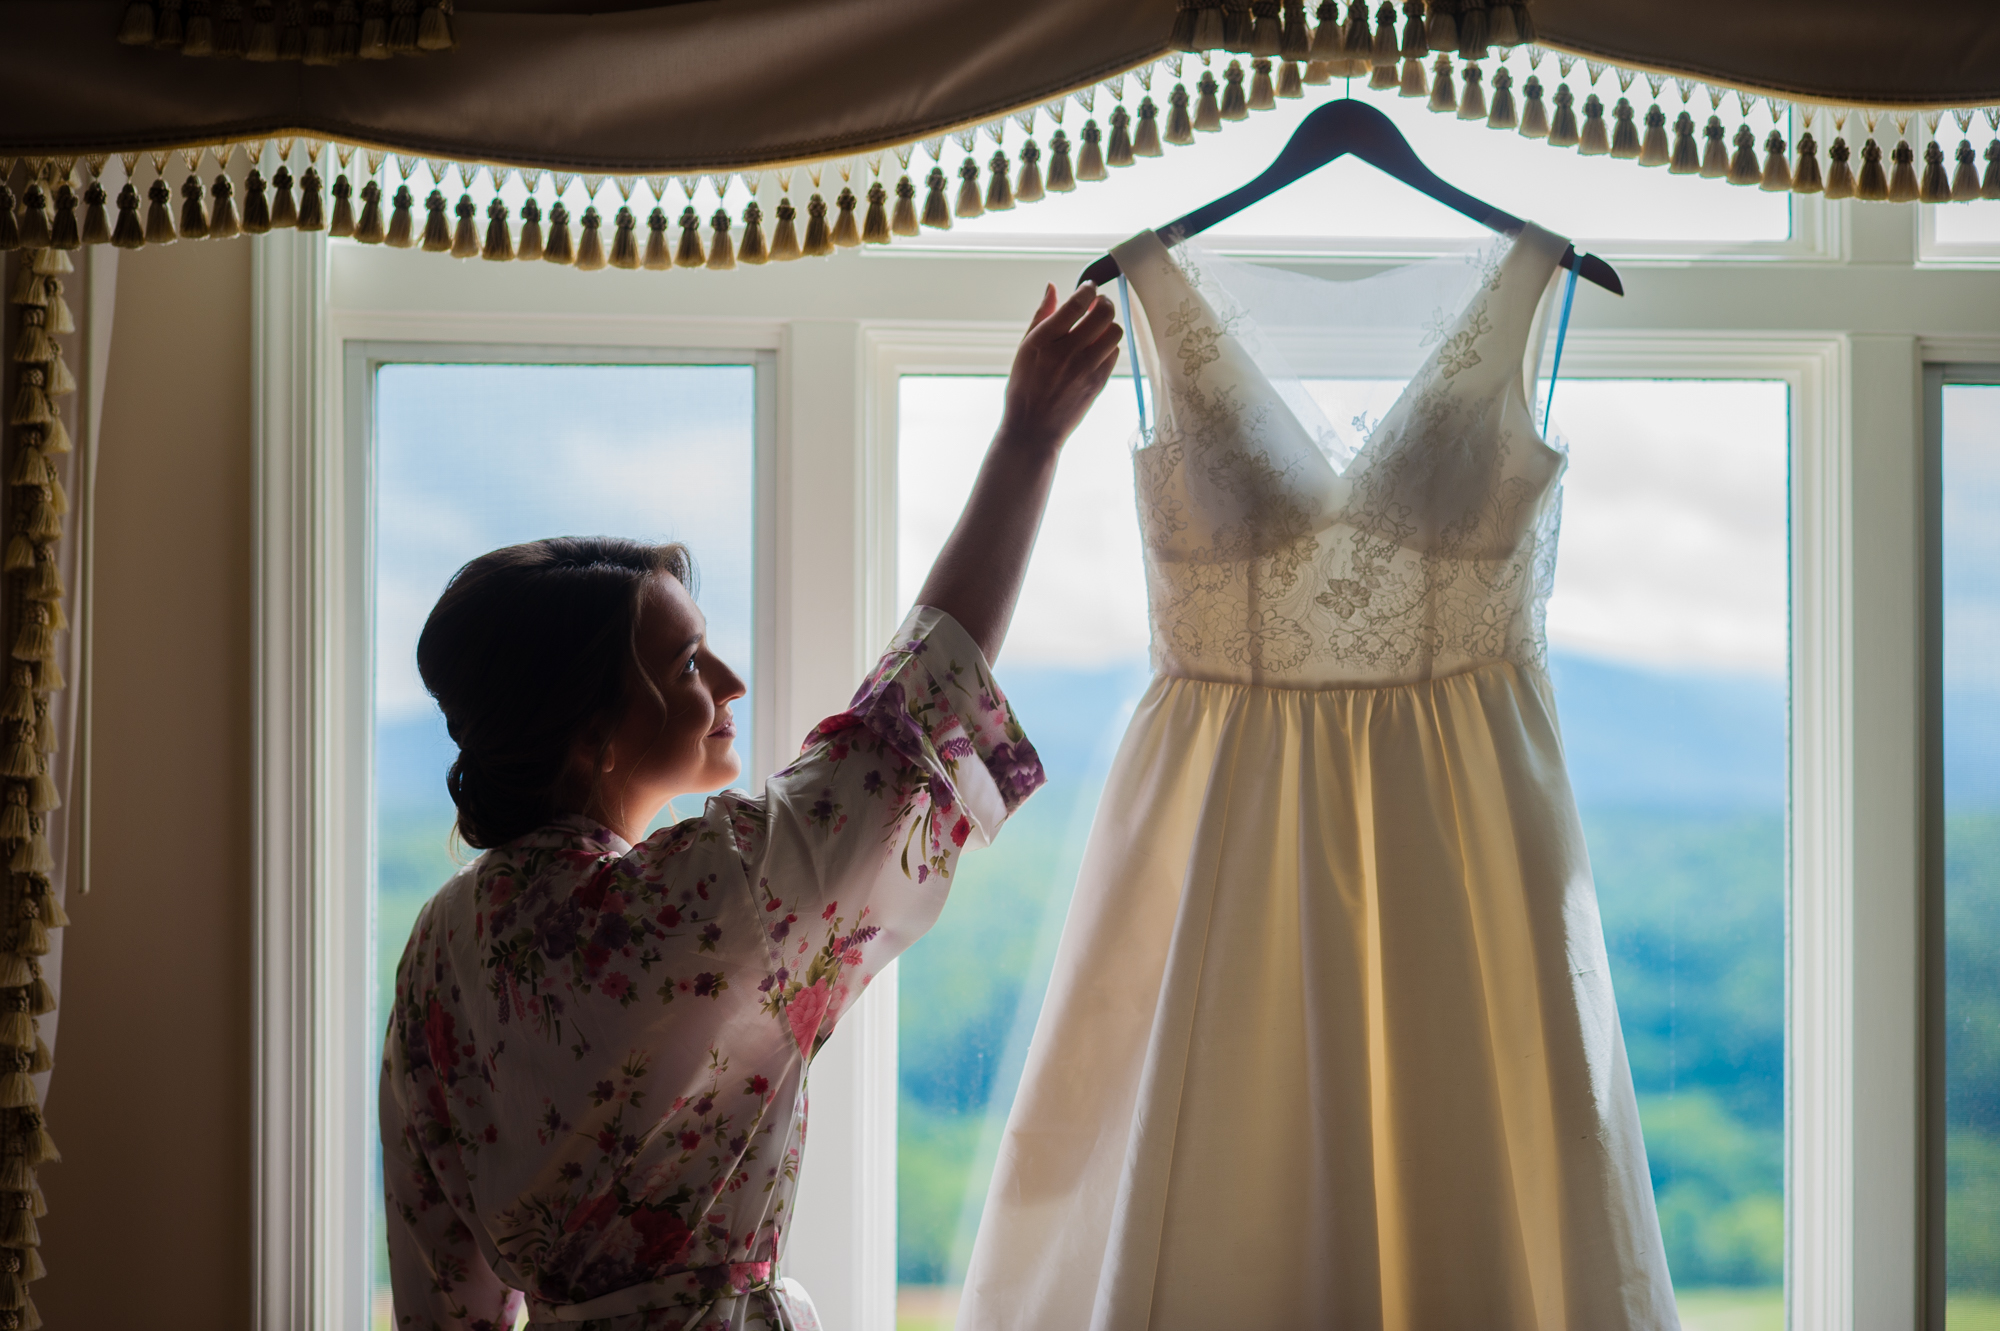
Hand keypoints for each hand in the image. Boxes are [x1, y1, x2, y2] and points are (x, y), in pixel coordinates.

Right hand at [998, 282, 1122, 454]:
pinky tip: (1096, 350)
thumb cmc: (1025, 387)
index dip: (1087, 289)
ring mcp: (1085, 369)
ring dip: (1108, 325)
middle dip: (1104, 302)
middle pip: (1103, 313)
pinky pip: (1115, 353)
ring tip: (1098, 329)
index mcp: (1044, 341)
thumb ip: (1042, 315)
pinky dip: (1108, 346)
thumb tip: (1052, 287)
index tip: (1088, 287)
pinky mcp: (1098, 382)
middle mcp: (1066, 352)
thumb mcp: (1025, 348)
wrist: (1033, 429)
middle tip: (1098, 305)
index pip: (1077, 303)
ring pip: (1115, 332)